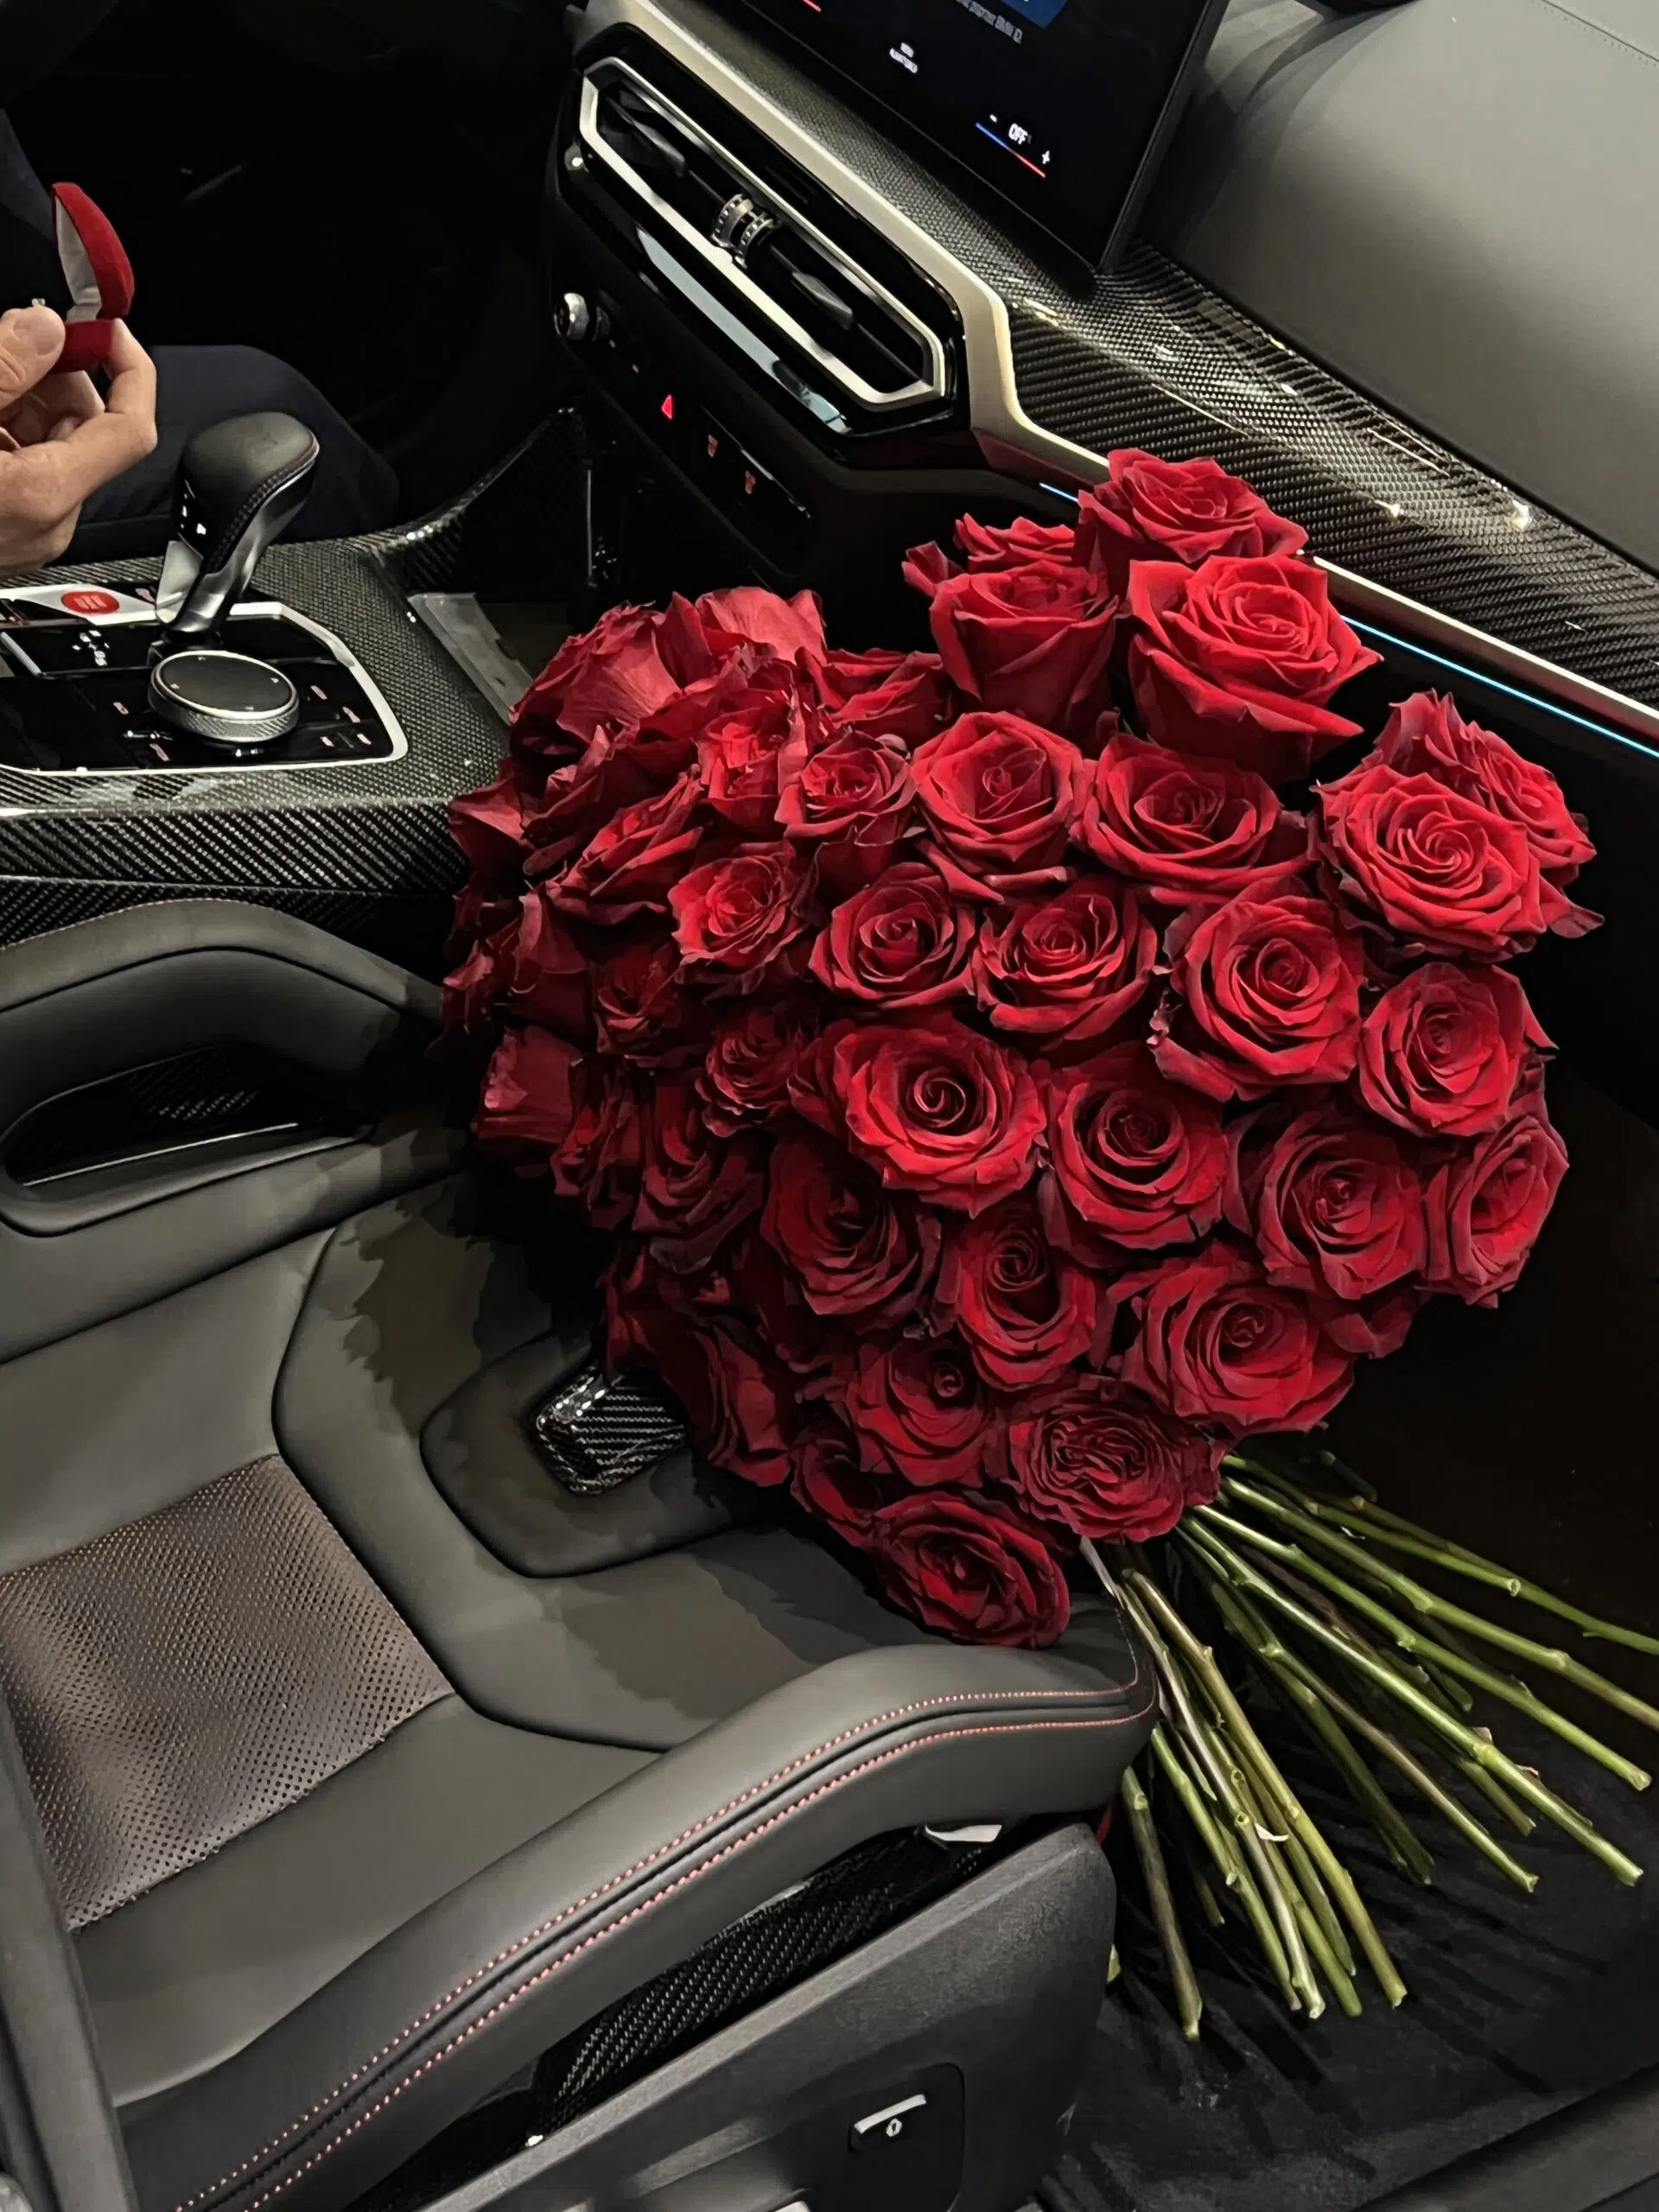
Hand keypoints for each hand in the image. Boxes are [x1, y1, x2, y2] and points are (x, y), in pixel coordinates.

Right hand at [0, 307, 157, 573]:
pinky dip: (6, 432)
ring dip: (25, 400)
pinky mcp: (7, 532)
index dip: (130, 368)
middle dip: (57, 376)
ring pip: (53, 447)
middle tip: (15, 339)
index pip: (131, 428)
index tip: (105, 329)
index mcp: (43, 492)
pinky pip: (25, 470)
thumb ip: (2, 367)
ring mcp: (29, 532)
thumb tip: (43, 330)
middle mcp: (48, 521)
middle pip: (89, 432)